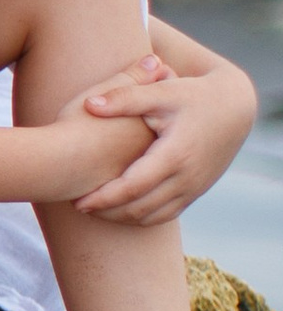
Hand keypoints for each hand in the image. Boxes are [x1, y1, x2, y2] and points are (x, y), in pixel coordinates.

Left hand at [75, 52, 259, 225]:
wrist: (234, 107)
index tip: (77, 201)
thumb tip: (90, 104)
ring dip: (121, 218)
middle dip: (106, 212)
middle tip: (78, 207)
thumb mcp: (162, 92)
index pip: (133, 187)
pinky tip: (117, 210)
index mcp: (176, 154)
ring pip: (152, 216)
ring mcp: (194, 187)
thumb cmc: (193, 95)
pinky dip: (140, 217)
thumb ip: (126, 97)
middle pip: (140, 208)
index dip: (103, 198)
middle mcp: (187, 177)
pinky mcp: (197, 191)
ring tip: (93, 210)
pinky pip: (165, 214)